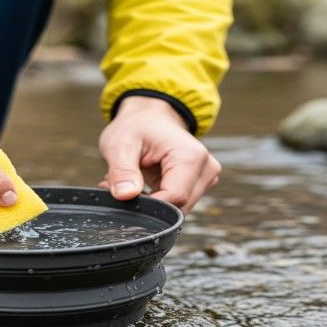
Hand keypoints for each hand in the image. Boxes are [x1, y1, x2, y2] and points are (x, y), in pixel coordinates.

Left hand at [98, 96, 220, 212]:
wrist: (148, 117)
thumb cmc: (136, 126)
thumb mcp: (120, 144)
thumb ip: (122, 171)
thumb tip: (125, 195)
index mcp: (191, 156)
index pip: (175, 198)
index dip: (147, 204)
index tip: (124, 196)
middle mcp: (206, 169)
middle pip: (177, 207)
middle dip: (146, 203)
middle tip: (122, 185)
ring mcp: (205, 179)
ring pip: (175, 209)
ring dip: (149, 201)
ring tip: (130, 180)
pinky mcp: (197, 186)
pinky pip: (175, 204)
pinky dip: (154, 199)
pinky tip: (140, 184)